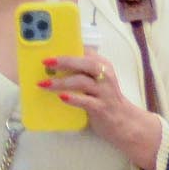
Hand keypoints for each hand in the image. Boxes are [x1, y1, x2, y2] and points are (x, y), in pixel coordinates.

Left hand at [42, 55, 162, 169]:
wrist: (124, 122)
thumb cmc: (104, 98)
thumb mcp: (96, 80)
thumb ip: (80, 71)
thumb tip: (50, 67)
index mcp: (103, 65)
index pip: (85, 51)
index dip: (68, 48)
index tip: (49, 48)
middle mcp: (105, 76)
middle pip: (86, 64)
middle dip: (64, 61)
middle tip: (45, 62)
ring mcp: (104, 92)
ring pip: (82, 82)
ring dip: (61, 82)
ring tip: (44, 84)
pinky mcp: (102, 108)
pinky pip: (86, 101)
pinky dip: (73, 98)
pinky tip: (62, 97)